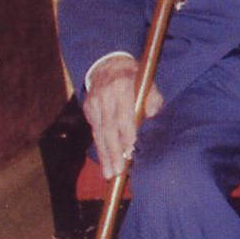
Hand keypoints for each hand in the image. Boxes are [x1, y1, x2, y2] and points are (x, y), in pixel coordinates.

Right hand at [85, 56, 161, 179]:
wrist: (108, 65)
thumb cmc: (136, 78)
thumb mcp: (148, 84)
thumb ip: (152, 102)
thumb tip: (151, 123)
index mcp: (123, 87)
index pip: (123, 116)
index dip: (126, 135)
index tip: (130, 153)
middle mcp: (105, 96)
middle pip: (108, 128)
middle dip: (113, 152)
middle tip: (117, 172)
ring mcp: (94, 102)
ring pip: (99, 133)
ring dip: (104, 155)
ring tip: (109, 173)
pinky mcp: (87, 108)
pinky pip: (94, 130)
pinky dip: (99, 146)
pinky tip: (104, 160)